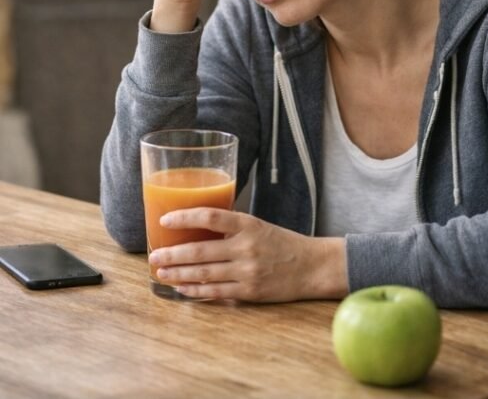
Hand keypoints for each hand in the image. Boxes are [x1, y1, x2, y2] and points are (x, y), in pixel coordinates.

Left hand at [148, 208, 345, 301]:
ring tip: (161, 273)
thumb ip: (232, 228)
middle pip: (199, 250)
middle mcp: (246, 247)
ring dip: (178, 274)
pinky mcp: (249, 291)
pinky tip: (182, 288)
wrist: (312, 266)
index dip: (185, 217)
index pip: (210, 216)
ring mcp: (247, 271)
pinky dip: (195, 290)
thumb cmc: (283, 244)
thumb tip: (196, 229)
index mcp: (249, 225)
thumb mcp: (260, 226)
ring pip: (203, 273)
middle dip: (172, 254)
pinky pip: (215, 291)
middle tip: (153, 256)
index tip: (165, 219)